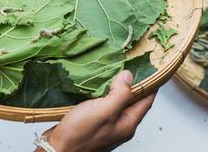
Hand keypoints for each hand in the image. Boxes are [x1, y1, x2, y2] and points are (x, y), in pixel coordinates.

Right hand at [37, 70, 156, 151]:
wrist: (57, 150)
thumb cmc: (79, 135)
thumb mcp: (104, 111)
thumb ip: (120, 94)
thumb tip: (129, 76)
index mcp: (127, 123)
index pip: (146, 100)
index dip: (150, 83)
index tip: (150, 66)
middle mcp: (120, 125)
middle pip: (132, 100)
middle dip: (133, 82)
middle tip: (130, 63)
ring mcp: (107, 124)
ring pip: (117, 101)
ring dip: (116, 86)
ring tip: (113, 69)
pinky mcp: (94, 122)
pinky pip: (103, 104)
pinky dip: (103, 92)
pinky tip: (97, 84)